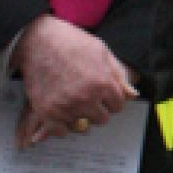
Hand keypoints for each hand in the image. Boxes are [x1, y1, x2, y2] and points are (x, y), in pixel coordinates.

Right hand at [10, 14, 135, 146]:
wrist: (39, 41)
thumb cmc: (73, 43)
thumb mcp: (103, 52)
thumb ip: (119, 76)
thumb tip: (133, 95)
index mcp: (103, 83)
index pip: (118, 106)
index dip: (112, 100)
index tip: (105, 95)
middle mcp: (85, 98)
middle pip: (102, 119)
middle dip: (98, 109)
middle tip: (88, 97)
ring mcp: (65, 106)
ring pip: (82, 124)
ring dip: (80, 114)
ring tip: (73, 98)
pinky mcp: (46, 111)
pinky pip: (62, 131)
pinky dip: (63, 123)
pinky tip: (63, 109)